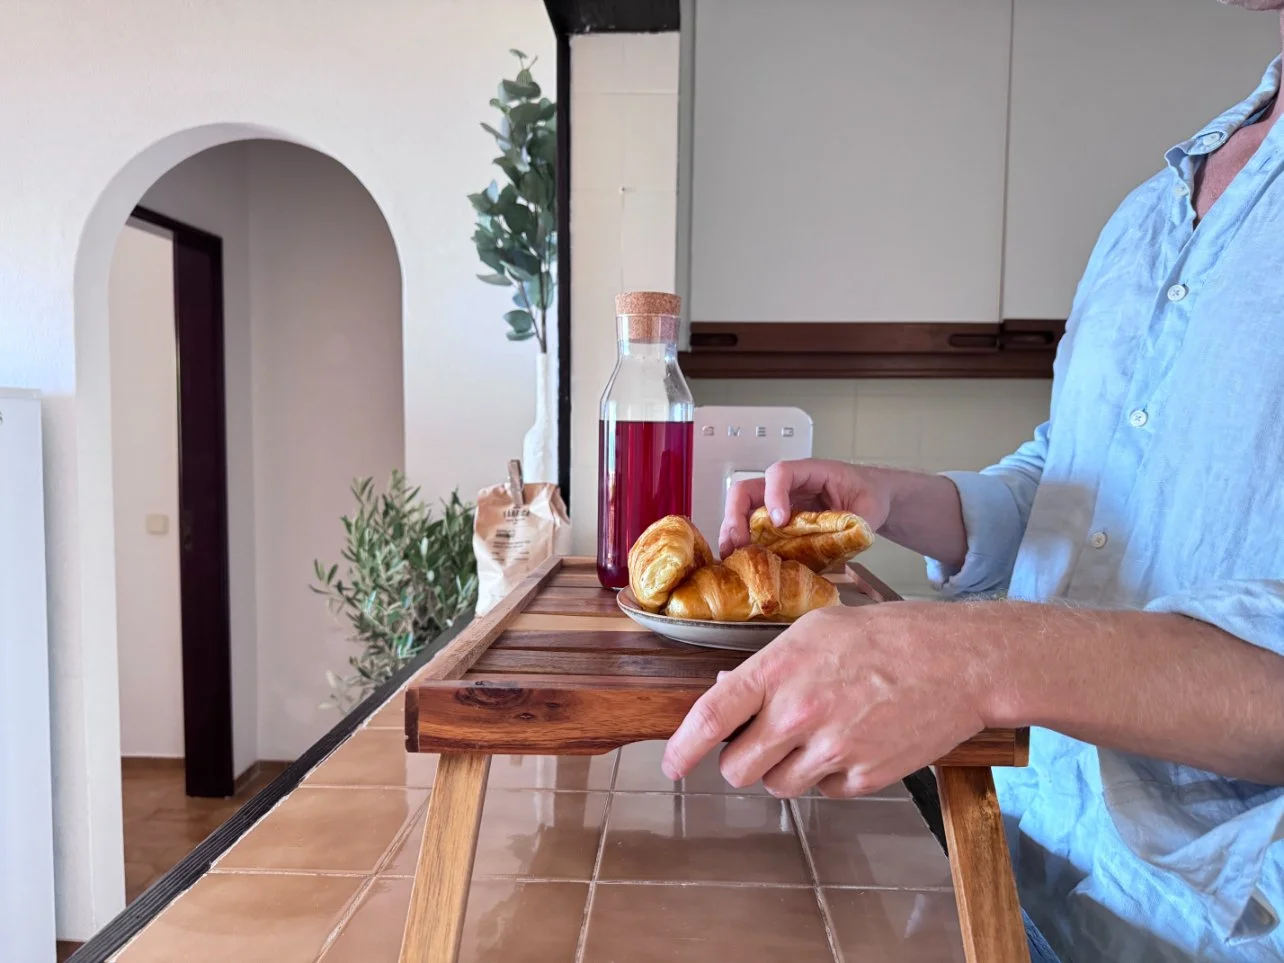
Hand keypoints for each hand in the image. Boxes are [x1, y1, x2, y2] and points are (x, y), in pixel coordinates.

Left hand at [661, 602, 1003, 796]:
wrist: (959, 661)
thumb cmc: (887, 635)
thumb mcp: (815, 629)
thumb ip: (768, 665)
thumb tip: (727, 691)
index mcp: (780, 669)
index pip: (712, 716)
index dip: (683, 747)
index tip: (672, 764)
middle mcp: (800, 714)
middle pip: (738, 769)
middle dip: (742, 760)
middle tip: (763, 739)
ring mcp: (833, 750)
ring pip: (778, 786)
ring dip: (786, 769)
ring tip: (819, 733)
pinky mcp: (865, 778)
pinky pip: (824, 793)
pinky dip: (829, 776)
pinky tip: (852, 740)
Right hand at [720, 459, 894, 556]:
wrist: (871, 498)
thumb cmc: (870, 495)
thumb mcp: (870, 509)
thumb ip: (856, 522)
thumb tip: (839, 541)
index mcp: (810, 473)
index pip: (781, 473)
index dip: (774, 495)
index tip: (780, 522)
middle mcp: (787, 486)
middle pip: (748, 489)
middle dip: (737, 514)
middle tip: (740, 542)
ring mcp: (778, 503)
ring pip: (742, 509)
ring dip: (732, 531)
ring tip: (729, 555)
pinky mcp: (777, 523)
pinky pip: (751, 527)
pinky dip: (741, 542)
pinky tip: (738, 560)